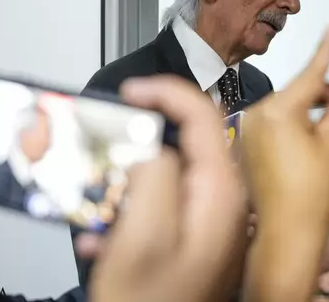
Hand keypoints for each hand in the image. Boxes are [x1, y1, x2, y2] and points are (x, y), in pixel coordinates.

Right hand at [89, 76, 246, 301]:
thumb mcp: (143, 238)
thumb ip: (153, 177)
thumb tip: (155, 146)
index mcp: (220, 194)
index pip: (204, 116)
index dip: (167, 93)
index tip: (132, 91)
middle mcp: (224, 202)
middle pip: (187, 143)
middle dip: (142, 142)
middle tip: (108, 150)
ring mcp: (212, 219)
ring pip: (170, 175)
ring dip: (131, 183)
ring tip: (104, 209)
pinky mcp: (197, 235)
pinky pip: (164, 205)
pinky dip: (134, 212)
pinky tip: (110, 238)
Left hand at [242, 27, 328, 301]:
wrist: (285, 233)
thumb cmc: (308, 196)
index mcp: (278, 111)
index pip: (309, 74)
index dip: (326, 51)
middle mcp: (256, 116)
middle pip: (294, 91)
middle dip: (320, 93)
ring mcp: (247, 131)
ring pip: (282, 107)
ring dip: (304, 109)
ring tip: (328, 125)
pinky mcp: (245, 145)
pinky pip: (270, 123)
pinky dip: (289, 123)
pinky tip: (306, 136)